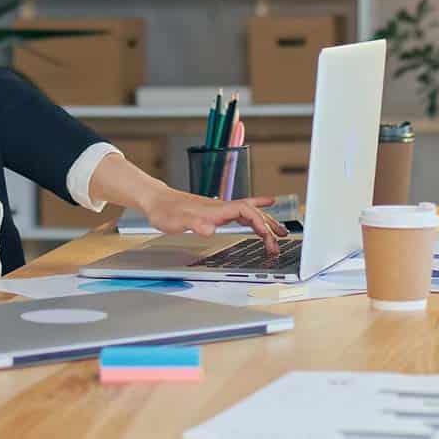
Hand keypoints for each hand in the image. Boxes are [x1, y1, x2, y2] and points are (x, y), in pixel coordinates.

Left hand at [141, 187, 288, 253]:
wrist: (156, 200)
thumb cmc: (165, 210)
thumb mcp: (177, 221)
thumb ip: (194, 224)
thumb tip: (209, 229)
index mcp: (216, 209)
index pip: (245, 211)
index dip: (259, 222)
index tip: (267, 235)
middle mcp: (221, 207)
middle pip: (252, 213)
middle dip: (269, 225)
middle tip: (282, 239)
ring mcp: (219, 209)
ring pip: (250, 213)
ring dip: (266, 222)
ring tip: (282, 232)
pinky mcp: (216, 212)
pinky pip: (241, 213)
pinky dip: (255, 215)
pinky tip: (262, 214)